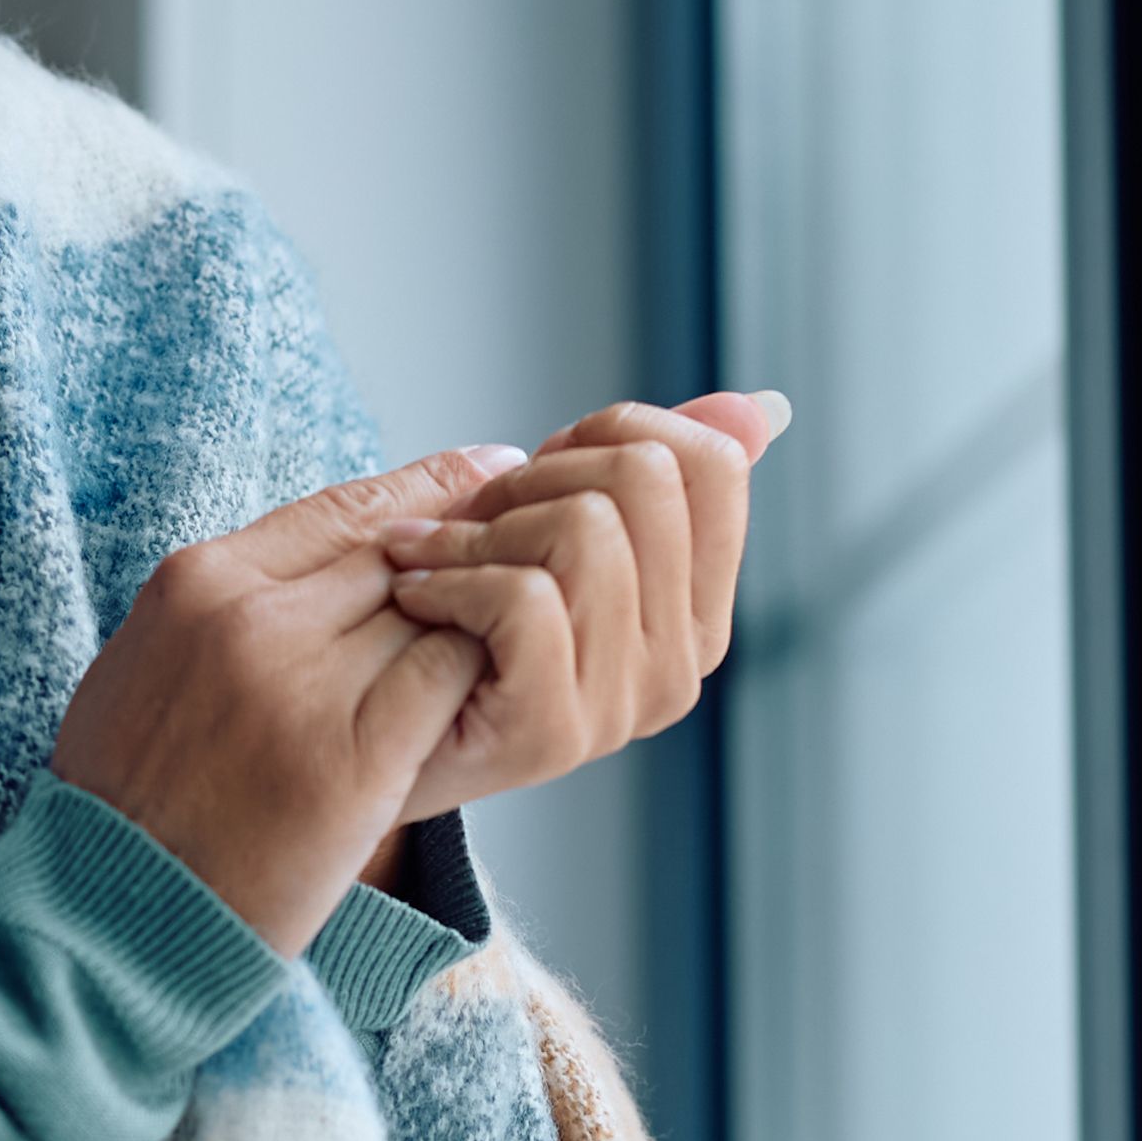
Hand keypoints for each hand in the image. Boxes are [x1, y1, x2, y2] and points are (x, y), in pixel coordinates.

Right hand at [49, 445, 521, 954]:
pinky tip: (485, 697)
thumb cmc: (130, 799)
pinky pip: (448, 677)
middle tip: (529, 554)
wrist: (113, 915)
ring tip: (511, 641)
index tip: (486, 476)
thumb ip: (228, 602)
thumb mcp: (148, 662)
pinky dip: (473, 680)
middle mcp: (249, 619)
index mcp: (196, 582)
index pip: (344, 509)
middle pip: (399, 554)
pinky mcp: (352, 757)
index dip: (428, 492)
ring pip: (433, 609)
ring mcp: (302, 686)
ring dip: (475, 625)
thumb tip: (328, 558)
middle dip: (466, 558)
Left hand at [375, 391, 788, 820]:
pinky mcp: (555, 731)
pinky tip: (417, 595)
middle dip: (536, 475)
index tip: (544, 468)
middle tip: (474, 518)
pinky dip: (448, 577)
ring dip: (479, 527)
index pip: (713, 465)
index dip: (612, 432)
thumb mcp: (565, 526)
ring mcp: (624, 705)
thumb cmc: (462, 618)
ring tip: (435, 558)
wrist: (380, 733)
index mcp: (700, 610)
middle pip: (645, 478)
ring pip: (586, 529)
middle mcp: (682, 664)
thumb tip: (761, 407)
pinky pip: (525, 597)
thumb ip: (660, 470)